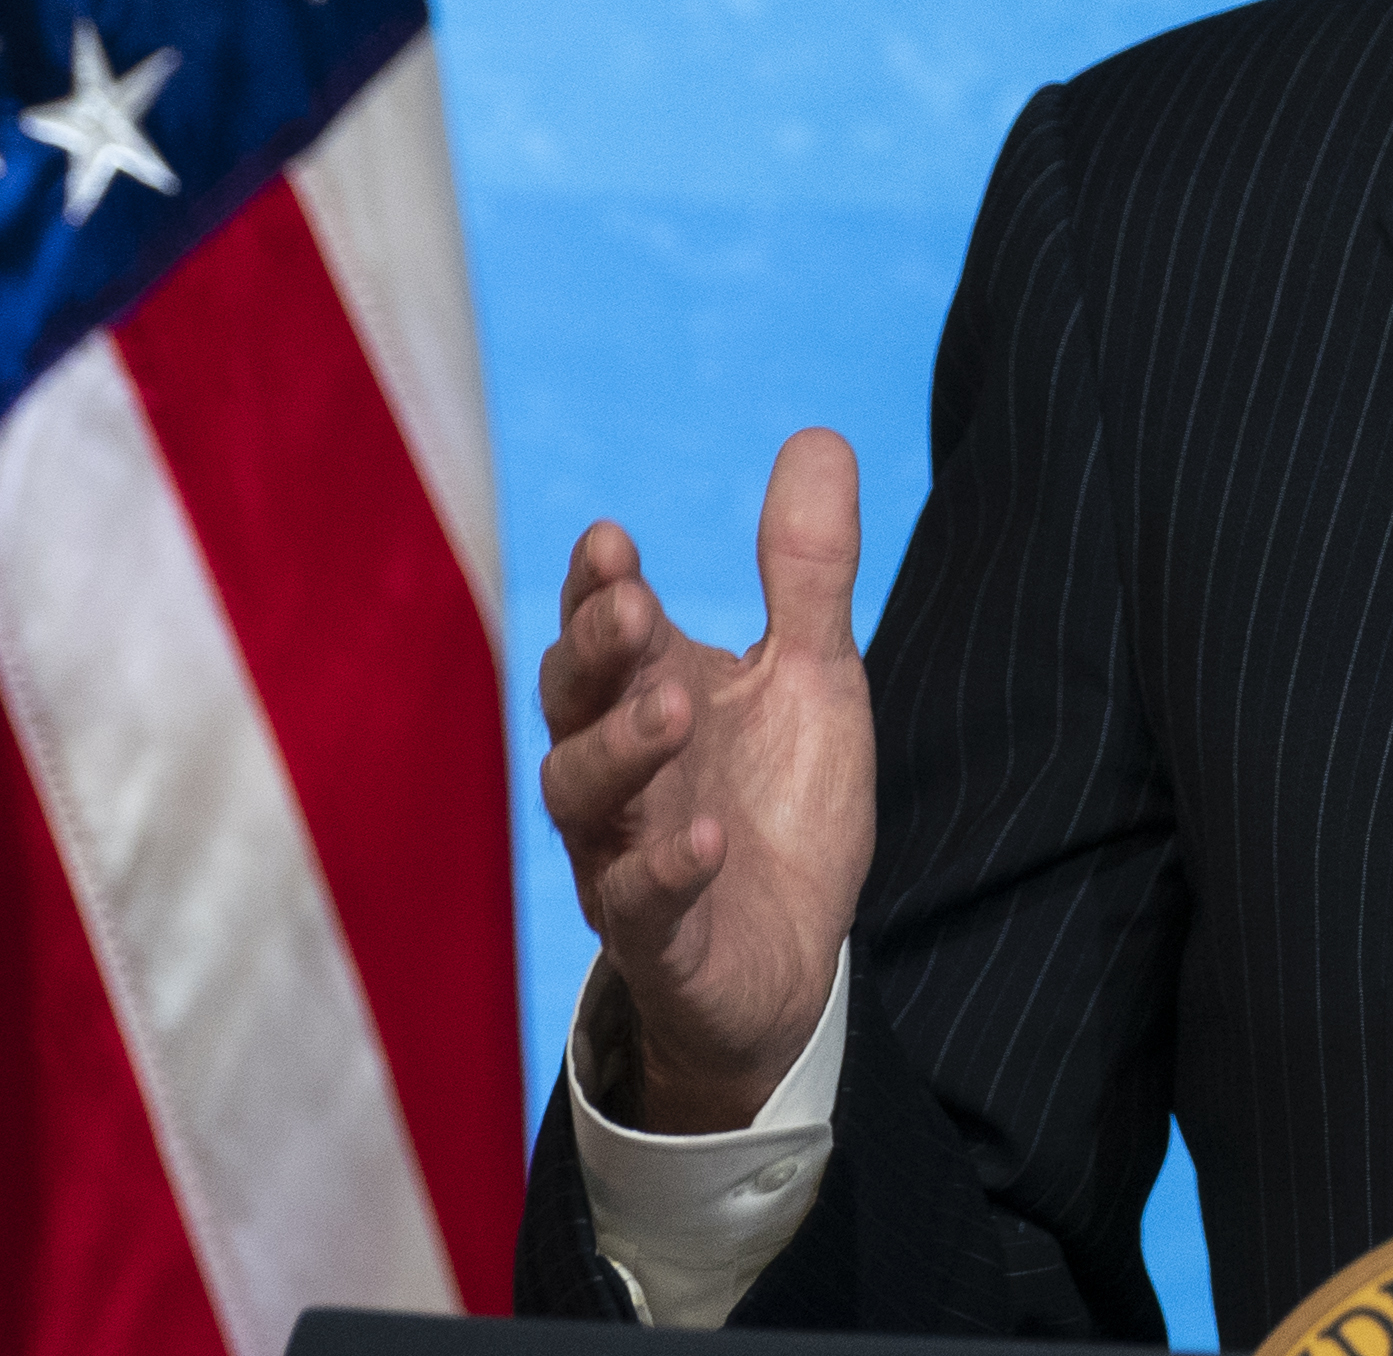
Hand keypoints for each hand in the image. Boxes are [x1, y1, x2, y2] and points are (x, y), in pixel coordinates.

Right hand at [537, 429, 875, 1132]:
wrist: (786, 957)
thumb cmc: (780, 802)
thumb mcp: (814, 675)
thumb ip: (809, 571)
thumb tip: (820, 436)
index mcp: (648, 695)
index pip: (601, 629)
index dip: (595, 586)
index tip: (613, 539)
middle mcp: (618, 771)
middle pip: (572, 702)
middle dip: (594, 651)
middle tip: (631, 605)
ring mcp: (624, 853)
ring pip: (583, 799)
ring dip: (622, 749)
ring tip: (675, 706)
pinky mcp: (660, 938)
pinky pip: (640, 905)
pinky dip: (666, 869)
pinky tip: (708, 838)